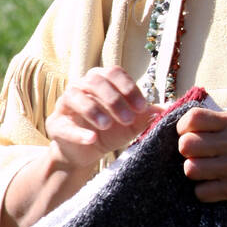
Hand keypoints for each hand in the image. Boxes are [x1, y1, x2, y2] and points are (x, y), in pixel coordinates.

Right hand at [45, 65, 165, 170]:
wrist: (86, 153)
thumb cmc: (110, 132)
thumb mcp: (132, 123)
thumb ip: (148, 114)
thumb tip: (171, 108)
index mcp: (101, 81)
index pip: (114, 73)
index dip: (128, 87)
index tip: (142, 107)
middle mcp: (82, 87)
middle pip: (95, 81)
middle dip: (113, 99)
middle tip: (128, 119)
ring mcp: (66, 104)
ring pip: (75, 96)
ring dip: (93, 110)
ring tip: (108, 125)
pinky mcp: (56, 124)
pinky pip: (64, 124)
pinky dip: (78, 132)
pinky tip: (92, 139)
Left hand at [176, 107, 226, 202]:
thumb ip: (216, 124)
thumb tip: (179, 122)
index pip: (192, 118)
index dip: (182, 128)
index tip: (189, 134)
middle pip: (186, 145)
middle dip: (187, 153)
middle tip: (198, 156)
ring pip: (190, 170)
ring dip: (195, 173)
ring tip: (207, 172)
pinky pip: (202, 192)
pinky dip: (205, 192)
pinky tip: (215, 187)